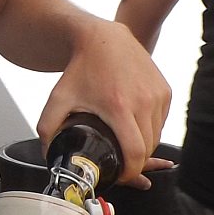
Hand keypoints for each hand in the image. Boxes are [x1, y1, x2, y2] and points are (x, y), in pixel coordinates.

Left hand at [36, 20, 171, 184]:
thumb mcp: (58, 98)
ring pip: (157, 136)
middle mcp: (144, 101)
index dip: (129, 172)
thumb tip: (48, 155)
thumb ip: (48, 128)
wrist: (104, 38)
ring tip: (124, 143)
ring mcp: (158, 95)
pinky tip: (134, 125)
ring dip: (143, 145)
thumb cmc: (82, 68)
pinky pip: (161, 121)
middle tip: (118, 161)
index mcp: (120, 107)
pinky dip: (150, 129)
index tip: (118, 175)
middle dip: (134, 161)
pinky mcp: (165, 90)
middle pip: (148, 148)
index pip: (136, 153)